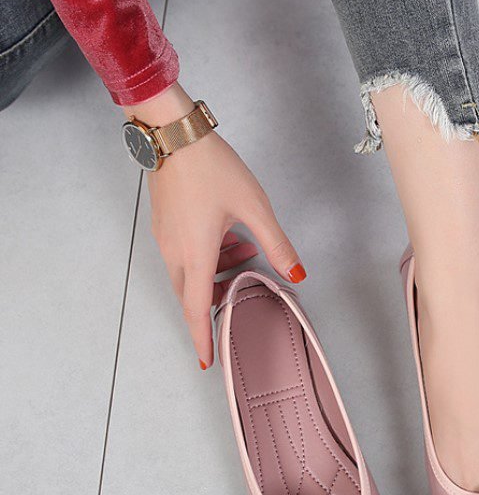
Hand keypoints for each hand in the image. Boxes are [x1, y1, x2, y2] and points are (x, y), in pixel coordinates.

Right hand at [124, 83, 304, 369]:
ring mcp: (165, 238)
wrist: (174, 133)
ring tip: (245, 252)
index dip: (203, 338)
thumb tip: (298, 274)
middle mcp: (174, 252)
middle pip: (193, 294)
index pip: (197, 309)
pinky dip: (206, 257)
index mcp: (194, 254)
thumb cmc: (213, 168)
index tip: (207, 361)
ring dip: (216, 274)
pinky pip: (184, 254)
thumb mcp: (254, 207)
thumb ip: (277, 244)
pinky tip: (228, 236)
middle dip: (216, 301)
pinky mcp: (164, 224)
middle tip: (239, 296)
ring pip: (190, 272)